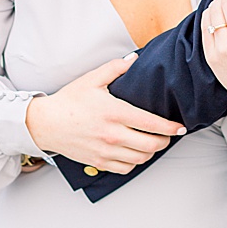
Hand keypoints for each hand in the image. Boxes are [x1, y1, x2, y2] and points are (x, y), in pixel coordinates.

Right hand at [24, 56, 186, 174]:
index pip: (152, 124)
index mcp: (115, 112)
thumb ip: (115, 68)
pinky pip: (126, 168)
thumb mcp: (91, 79)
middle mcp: (113, 134)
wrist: (46, 123)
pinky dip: (134, 162)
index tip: (180, 128)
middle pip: (152, 144)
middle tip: (166, 135)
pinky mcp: (99, 161)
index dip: (171, 128)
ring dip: (151, 152)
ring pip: (141, 158)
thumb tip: (134, 59)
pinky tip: (133, 153)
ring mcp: (106, 150)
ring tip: (151, 143)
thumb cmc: (69, 101)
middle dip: (165, 140)